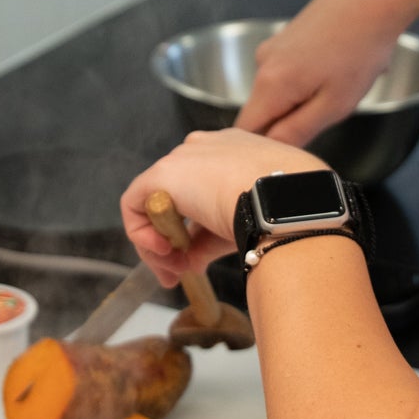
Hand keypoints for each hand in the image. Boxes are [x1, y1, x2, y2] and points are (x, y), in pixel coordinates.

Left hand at [121, 129, 326, 285]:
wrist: (285, 202)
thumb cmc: (285, 210)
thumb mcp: (250, 223)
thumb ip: (213, 239)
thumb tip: (192, 262)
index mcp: (234, 152)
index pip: (201, 188)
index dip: (193, 226)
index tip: (197, 255)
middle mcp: (205, 149)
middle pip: (175, 197)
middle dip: (173, 238)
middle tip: (179, 270)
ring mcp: (184, 158)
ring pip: (155, 202)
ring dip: (159, 241)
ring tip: (174, 268)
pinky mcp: (162, 173)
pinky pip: (134, 203)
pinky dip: (142, 233)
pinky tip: (163, 253)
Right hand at [234, 0, 418, 146]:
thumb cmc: (360, 49)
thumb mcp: (334, 104)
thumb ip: (297, 132)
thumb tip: (271, 150)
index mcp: (270, 84)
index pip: (246, 131)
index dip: (264, 147)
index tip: (292, 146)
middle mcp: (263, 63)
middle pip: (263, 111)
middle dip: (292, 119)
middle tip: (330, 108)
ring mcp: (274, 46)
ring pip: (279, 92)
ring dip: (305, 96)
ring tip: (340, 81)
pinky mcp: (287, 36)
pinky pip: (290, 71)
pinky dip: (311, 76)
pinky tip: (339, 64)